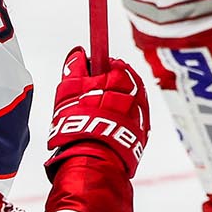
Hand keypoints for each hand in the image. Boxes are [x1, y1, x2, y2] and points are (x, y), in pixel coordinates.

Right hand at [45, 47, 149, 177]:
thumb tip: (79, 53)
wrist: (94, 158)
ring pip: (127, 101)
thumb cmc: (80, 122)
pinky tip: (105, 128)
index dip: (98, 68)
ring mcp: (141, 113)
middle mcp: (137, 93)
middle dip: (106, 87)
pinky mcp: (142, 132)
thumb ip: (75, 67)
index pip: (112, 63)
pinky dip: (120, 120)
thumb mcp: (69, 90)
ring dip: (114, 104)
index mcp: (122, 77)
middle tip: (87, 98)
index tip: (88, 73)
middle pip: (122, 82)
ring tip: (96, 116)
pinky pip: (131, 119)